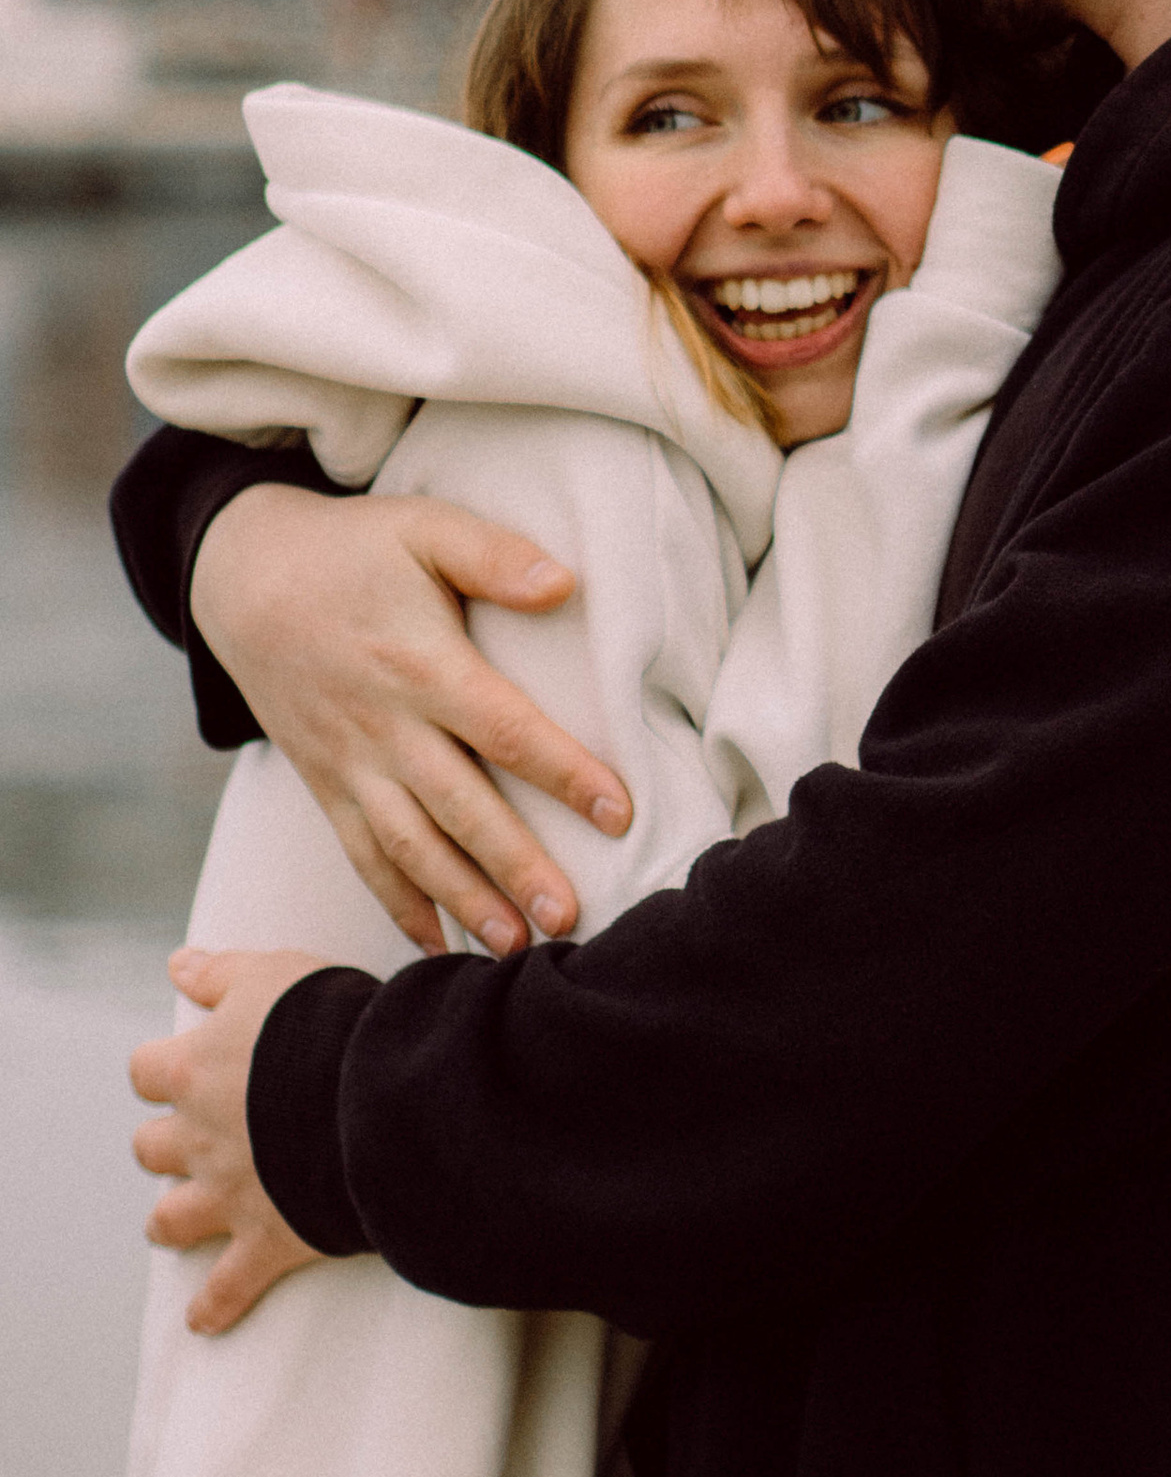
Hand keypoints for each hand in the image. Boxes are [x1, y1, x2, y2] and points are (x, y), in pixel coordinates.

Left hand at [132, 947, 330, 1334]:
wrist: (377, 1095)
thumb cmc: (330, 1023)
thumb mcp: (275, 973)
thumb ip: (221, 973)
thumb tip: (178, 965)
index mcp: (195, 1069)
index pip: (147, 1070)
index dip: (165, 1069)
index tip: (185, 1067)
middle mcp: (199, 1136)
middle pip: (151, 1147)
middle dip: (169, 1145)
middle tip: (195, 1139)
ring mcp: (229, 1194)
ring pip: (171, 1219)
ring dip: (174, 1219)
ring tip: (181, 1220)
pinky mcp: (266, 1241)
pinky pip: (228, 1289)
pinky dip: (215, 1306)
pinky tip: (204, 1319)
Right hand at [191, 484, 624, 956]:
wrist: (245, 578)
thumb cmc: (354, 549)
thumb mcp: (425, 528)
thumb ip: (494, 555)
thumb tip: (565, 584)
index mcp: (421, 664)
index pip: (503, 728)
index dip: (562, 772)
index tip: (619, 812)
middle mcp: (383, 726)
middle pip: (459, 807)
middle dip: (514, 866)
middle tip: (568, 917)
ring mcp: (348, 764)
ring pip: (408, 846)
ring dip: (461, 900)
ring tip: (513, 947)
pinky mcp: (324, 784)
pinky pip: (359, 855)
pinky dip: (396, 903)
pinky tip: (432, 943)